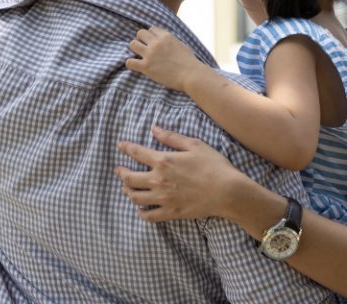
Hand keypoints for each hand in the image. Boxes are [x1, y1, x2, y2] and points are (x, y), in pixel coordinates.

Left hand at [115, 127, 255, 222]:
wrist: (227, 192)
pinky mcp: (170, 213)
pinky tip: (140, 209)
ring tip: (127, 188)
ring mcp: (163, 199)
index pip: (136, 152)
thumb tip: (154, 129)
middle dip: (121, 172)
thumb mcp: (194, 145)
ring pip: (135, 197)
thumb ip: (171, 138)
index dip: (126, 148)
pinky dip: (140, 213)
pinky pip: (148, 216)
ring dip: (127, 191)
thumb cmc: (213, 165)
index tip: (120, 145)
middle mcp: (158, 180)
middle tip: (119, 170)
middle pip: (129, 178)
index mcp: (163, 161)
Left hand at [126, 28, 205, 91]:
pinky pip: (129, 62)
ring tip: (139, 56)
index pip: (151, 29)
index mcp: (166, 36)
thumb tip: (165, 41)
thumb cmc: (190, 62)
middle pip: (140, 33)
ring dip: (135, 50)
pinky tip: (136, 66)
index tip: (153, 43)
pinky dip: (131, 64)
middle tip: (144, 49)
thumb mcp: (181, 45)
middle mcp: (156, 43)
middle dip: (141, 40)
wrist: (191, 75)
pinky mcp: (146, 67)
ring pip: (132, 44)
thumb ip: (171, 41)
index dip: (151, 36)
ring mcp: (150, 54)